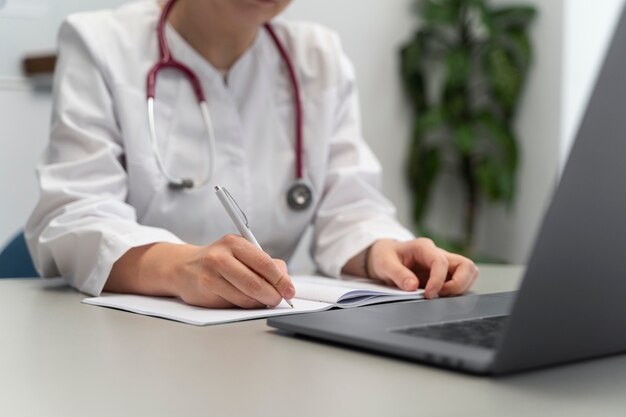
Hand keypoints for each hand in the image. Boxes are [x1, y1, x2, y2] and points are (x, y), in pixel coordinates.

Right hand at [176, 235, 294, 307]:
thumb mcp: (242, 252)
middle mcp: (221, 257)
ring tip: (262, 300)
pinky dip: (245, 306)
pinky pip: (234, 305)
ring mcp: (211, 275)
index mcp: (235, 242)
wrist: (184, 267)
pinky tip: (245, 300)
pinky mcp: (205, 292)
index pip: (265, 263)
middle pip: (256, 284)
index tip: (290, 291)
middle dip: (273, 296)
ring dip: (259, 303)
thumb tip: (286, 281)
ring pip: (246, 298)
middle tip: (278, 300)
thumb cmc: (219, 261)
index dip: (281, 280)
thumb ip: (266, 264)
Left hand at [366, 238, 478, 298]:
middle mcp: (438, 254)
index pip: (442, 262)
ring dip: (460, 288)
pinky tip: (441, 296)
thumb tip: (412, 287)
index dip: (438, 280)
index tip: (428, 295)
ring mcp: (444, 264)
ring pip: (469, 273)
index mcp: (424, 247)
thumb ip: (398, 274)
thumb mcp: (384, 264)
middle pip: (466, 266)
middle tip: (440, 295)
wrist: (383, 256)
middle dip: (458, 284)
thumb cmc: (384, 257)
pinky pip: (461, 281)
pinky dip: (457, 291)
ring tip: (440, 296)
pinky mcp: (445, 275)